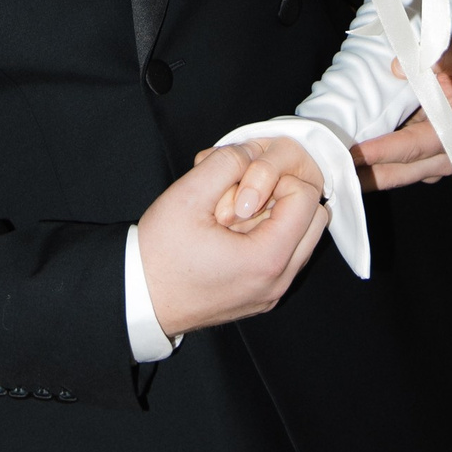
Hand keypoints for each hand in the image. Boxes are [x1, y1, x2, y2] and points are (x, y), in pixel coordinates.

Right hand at [136, 148, 327, 334]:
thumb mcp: (188, 194)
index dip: (278, 178)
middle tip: (244, 194)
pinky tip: (231, 233)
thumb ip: (228, 162)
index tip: (244, 183)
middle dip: (284, 196)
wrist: (138, 299)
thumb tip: (251, 152)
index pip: (307, 199)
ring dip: (276, 217)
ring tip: (233, 215)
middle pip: (314, 220)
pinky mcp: (258, 298)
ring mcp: (270, 294)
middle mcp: (277, 282)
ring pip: (301, 239)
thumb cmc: (159, 254)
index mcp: (267, 259)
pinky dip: (267, 237)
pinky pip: (283, 257)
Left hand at [352, 38, 451, 192]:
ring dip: (373, 175)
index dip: (379, 152)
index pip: (410, 146)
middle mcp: (449, 154)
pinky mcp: (435, 159)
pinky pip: (406, 168)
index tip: (351, 155)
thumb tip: (396, 67)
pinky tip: (360, 163)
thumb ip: (431, 60)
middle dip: (367, 177)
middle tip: (333, 175)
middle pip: (401, 172)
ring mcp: (442, 160)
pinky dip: (384, 167)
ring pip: (402, 174)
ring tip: (340, 174)